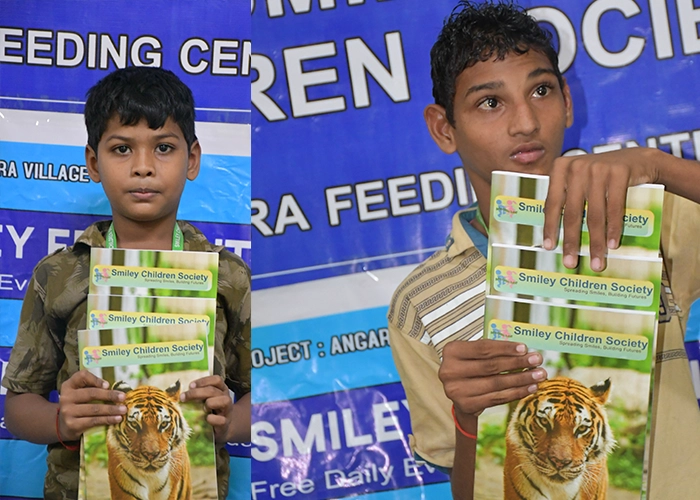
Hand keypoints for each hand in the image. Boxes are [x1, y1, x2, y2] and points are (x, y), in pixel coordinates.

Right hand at [58, 371, 126, 441]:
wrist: (63, 425)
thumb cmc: (78, 404)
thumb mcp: (80, 393)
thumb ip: (92, 387)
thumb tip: (115, 390)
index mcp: (69, 385)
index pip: (81, 376)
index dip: (95, 379)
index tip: (108, 385)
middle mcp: (66, 397)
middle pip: (91, 394)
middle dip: (109, 395)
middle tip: (123, 397)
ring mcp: (68, 412)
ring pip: (94, 409)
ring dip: (111, 409)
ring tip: (123, 410)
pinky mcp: (72, 425)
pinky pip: (93, 421)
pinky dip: (107, 420)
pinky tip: (117, 419)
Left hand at [181, 375, 232, 445]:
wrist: (221, 429)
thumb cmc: (210, 411)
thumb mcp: (205, 400)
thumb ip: (198, 395)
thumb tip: (182, 394)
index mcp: (221, 390)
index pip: (216, 380)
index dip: (203, 381)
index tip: (190, 386)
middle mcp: (226, 398)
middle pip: (214, 390)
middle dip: (197, 393)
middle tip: (183, 397)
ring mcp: (227, 411)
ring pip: (225, 401)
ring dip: (210, 403)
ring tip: (202, 408)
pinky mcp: (225, 424)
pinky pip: (222, 420)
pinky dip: (213, 419)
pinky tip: (207, 419)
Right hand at [438, 339, 545, 427]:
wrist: (458, 391)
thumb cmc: (471, 366)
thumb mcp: (474, 353)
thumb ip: (493, 350)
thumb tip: (524, 351)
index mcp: (452, 351)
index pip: (483, 348)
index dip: (505, 348)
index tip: (525, 348)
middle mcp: (450, 371)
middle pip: (491, 366)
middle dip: (517, 363)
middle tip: (537, 360)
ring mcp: (456, 390)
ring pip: (496, 384)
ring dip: (521, 379)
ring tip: (539, 375)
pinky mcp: (466, 405)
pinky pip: (497, 398)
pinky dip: (516, 393)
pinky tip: (529, 388)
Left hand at [543, 148, 658, 270]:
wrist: (638, 159)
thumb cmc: (601, 176)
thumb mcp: (579, 180)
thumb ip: (566, 197)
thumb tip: (555, 234)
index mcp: (560, 168)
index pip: (553, 203)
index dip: (550, 227)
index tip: (549, 248)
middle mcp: (576, 166)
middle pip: (572, 211)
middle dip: (572, 241)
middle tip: (570, 262)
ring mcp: (598, 167)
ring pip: (594, 213)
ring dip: (595, 241)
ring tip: (596, 261)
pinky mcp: (620, 172)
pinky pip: (615, 207)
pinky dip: (614, 228)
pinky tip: (612, 244)